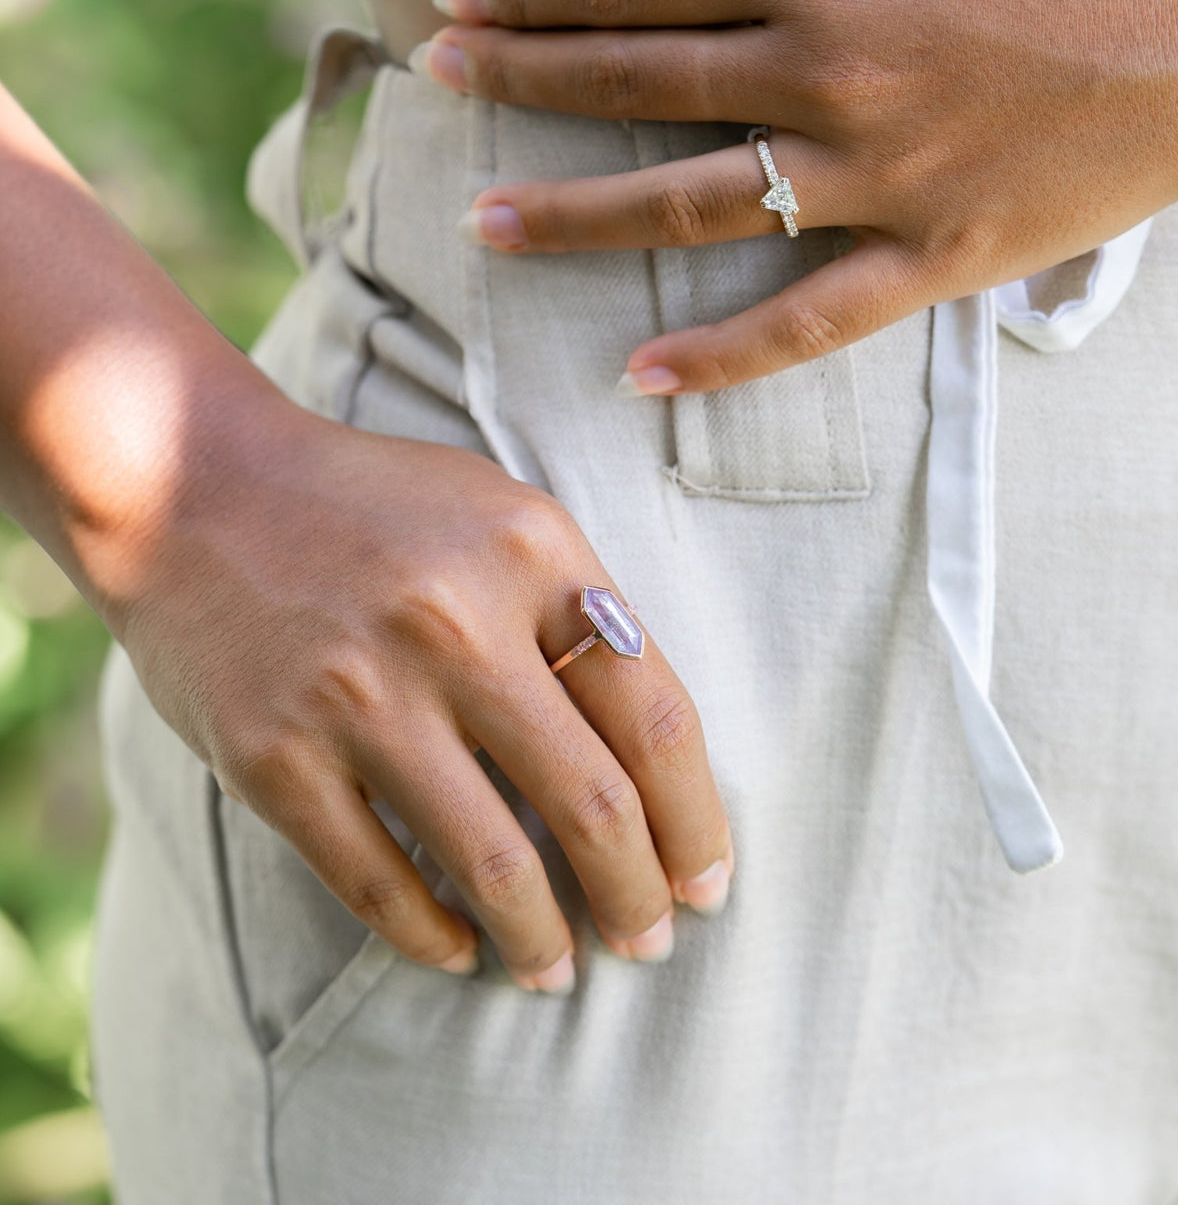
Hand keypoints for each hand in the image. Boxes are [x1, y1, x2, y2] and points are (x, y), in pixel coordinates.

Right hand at [114, 392, 733, 991]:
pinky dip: (432, 936)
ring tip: (558, 969)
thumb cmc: (372, 505)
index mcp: (530, 553)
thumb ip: (578, 608)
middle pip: (592, 803)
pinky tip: (460, 948)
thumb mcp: (498, 512)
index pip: (657, 716)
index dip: (698, 819)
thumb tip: (656, 758)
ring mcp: (359, 693)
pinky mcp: (274, 754)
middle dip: (638, 898)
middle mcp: (453, 621)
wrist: (194, 485)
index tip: (707, 880)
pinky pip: (377, 882)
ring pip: (492, 864)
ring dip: (543, 941)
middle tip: (650, 942)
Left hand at [416, 0, 1177, 390]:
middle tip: (436, 83)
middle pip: (637, 81)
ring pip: (695, 202)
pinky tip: (643, 374)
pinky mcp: (932, 256)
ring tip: (484, 225)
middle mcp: (830, 69)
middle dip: (523, 80)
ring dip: (578, 217)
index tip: (457, 1)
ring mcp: (877, 172)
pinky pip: (809, 319)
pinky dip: (726, 354)